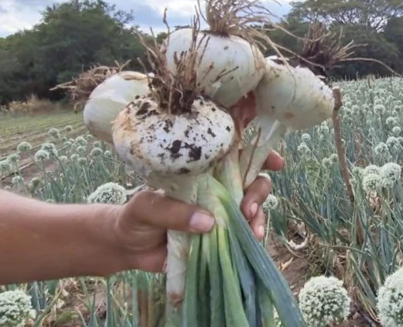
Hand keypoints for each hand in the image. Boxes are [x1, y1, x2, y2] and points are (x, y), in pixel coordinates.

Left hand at [109, 162, 279, 271]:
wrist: (128, 250)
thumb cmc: (135, 218)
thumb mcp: (147, 208)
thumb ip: (173, 211)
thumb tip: (208, 221)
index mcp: (202, 171)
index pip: (235, 154)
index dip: (259, 153)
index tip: (274, 162)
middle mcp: (217, 188)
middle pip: (252, 180)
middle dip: (259, 191)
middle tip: (247, 208)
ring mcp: (222, 212)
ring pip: (254, 207)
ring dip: (259, 215)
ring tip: (251, 228)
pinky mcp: (222, 236)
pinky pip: (246, 232)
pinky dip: (253, 234)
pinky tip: (252, 240)